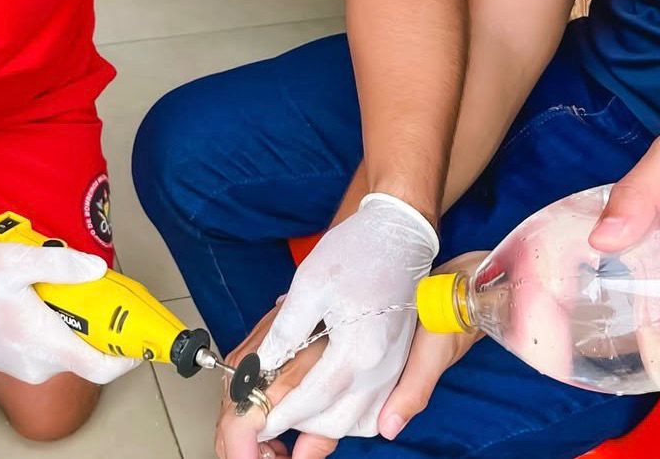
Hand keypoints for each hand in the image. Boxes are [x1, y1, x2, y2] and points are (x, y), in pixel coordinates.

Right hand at [0, 241, 139, 384]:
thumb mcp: (16, 261)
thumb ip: (60, 266)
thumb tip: (98, 270)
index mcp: (44, 343)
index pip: (101, 368)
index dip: (128, 355)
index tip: (140, 334)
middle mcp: (38, 364)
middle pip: (88, 354)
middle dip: (102, 325)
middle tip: (101, 290)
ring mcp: (25, 366)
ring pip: (69, 349)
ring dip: (78, 322)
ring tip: (66, 285)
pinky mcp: (15, 360)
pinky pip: (50, 348)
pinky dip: (59, 327)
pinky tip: (45, 296)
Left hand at [219, 252, 484, 458]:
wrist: (400, 233)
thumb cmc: (359, 251)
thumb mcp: (309, 285)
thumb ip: (285, 332)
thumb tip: (261, 365)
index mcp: (359, 350)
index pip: (313, 401)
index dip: (281, 416)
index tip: (258, 422)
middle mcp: (383, 368)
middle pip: (338, 423)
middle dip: (302, 426)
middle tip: (272, 416)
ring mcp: (396, 367)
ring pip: (362, 422)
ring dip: (328, 424)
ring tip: (297, 409)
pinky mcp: (401, 362)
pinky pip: (378, 407)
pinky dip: (351, 414)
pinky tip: (327, 399)